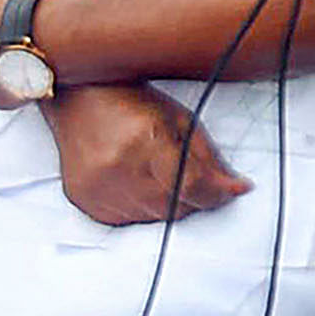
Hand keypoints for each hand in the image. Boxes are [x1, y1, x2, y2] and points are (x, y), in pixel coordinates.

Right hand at [51, 82, 244, 224]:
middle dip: (194, 196)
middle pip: (175, 207)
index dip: (217, 193)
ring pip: (153, 217)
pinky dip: (141, 207)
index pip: (192, 186)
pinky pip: (126, 220)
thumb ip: (209, 158)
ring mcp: (97, 187)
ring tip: (158, 171)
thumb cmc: (131, 100)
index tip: (232, 190)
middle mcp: (118, 168)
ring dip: (167, 202)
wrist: (79, 95)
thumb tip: (235, 188)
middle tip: (191, 175)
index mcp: (145, 140)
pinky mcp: (84, 199)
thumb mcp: (180, 118)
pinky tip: (137, 180)